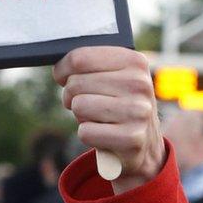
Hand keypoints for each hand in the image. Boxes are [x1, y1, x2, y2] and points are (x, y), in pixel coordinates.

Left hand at [53, 46, 164, 193]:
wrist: (144, 145)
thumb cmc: (116, 105)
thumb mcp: (111, 77)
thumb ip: (88, 64)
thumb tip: (59, 66)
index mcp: (134, 61)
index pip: (79, 57)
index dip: (63, 70)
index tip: (63, 77)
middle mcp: (139, 84)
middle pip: (75, 83)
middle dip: (72, 96)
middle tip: (89, 104)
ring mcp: (138, 111)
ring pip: (79, 106)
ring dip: (81, 116)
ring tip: (99, 118)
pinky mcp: (132, 138)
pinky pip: (85, 132)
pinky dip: (88, 135)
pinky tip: (104, 134)